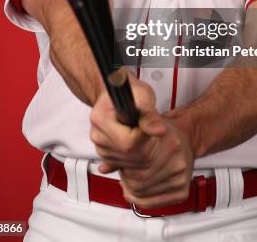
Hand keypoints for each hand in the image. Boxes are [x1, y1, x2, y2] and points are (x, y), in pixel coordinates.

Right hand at [90, 75, 194, 208]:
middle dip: (148, 146)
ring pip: (129, 163)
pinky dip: (138, 157)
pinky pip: (126, 165)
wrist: (118, 94)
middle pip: (128, 155)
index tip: (156, 128)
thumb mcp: (143, 96)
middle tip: (154, 130)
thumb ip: (150, 114)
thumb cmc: (130, 92)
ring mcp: (100, 146)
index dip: (146, 138)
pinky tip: (141, 142)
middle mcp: (97, 134)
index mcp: (100, 118)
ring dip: (144, 152)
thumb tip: (159, 130)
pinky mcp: (106, 154)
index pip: (128, 142)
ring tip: (145, 132)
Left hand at [118, 117, 194, 209]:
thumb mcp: (142, 128)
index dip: (123, 165)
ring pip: (142, 194)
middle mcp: (178, 163)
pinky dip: (138, 199)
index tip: (121, 160)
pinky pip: (151, 203)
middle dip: (126, 176)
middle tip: (124, 168)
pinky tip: (134, 189)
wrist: (186, 137)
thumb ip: (122, 145)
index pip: (136, 166)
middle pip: (138, 182)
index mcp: (170, 144)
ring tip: (130, 175)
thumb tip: (103, 168)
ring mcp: (180, 179)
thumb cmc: (163, 131)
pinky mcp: (181, 192)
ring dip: (130, 187)